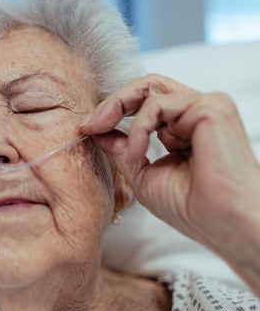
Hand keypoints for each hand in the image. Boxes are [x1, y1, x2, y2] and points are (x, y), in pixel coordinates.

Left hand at [80, 74, 259, 248]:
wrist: (223, 223)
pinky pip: (157, 105)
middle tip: (89, 124)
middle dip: (111, 103)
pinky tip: (135, 154)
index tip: (87, 129)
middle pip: (147, 87)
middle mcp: (196, 113)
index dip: (113, 111)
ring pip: (150, 90)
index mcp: (184, 128)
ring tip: (106, 138)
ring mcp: (206, 106)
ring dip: (119, 112)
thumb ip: (121, 148)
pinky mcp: (211, 106)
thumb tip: (96, 131)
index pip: (144, 103)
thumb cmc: (191, 208)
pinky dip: (138, 128)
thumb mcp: (142, 174)